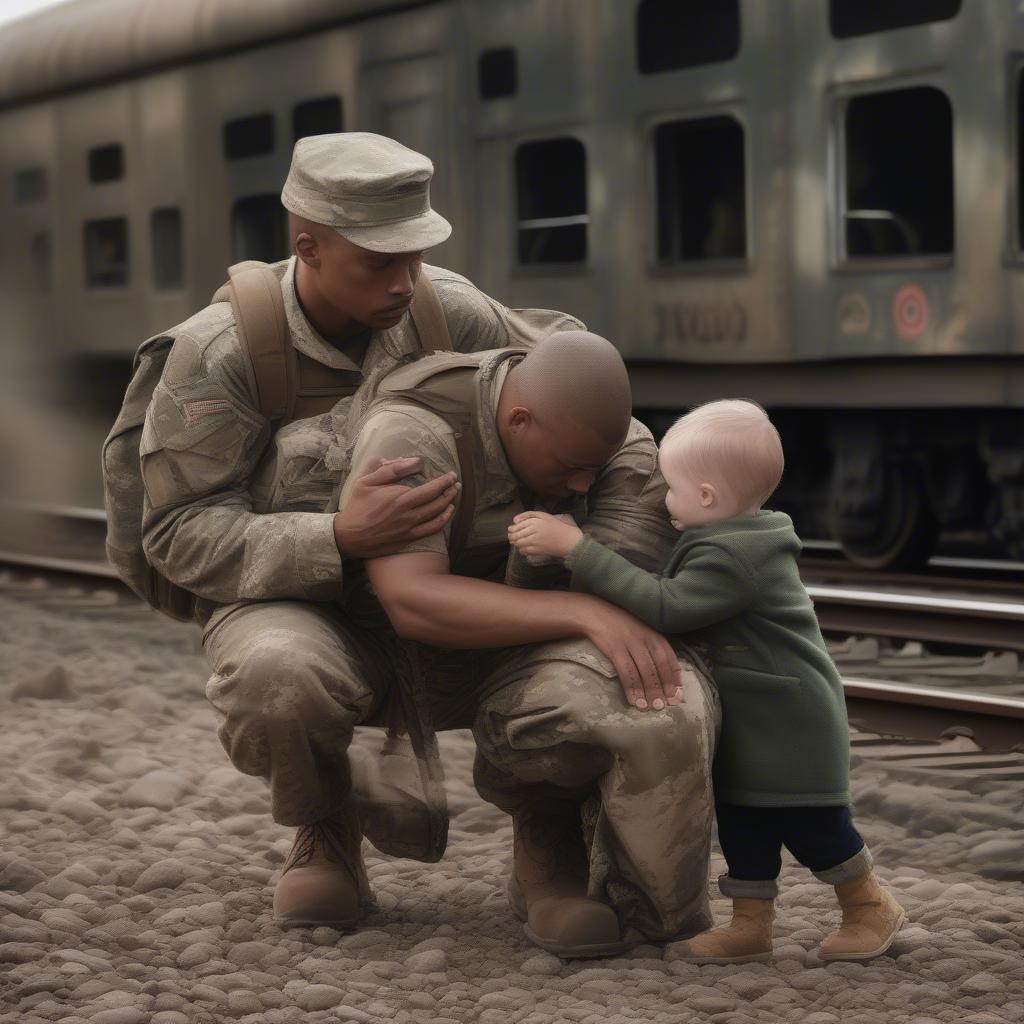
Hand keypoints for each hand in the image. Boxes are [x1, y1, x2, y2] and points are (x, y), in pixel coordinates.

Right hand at [334, 457, 460, 558]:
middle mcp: (408, 514)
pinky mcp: (408, 539)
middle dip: (450, 491)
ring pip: (437, 516)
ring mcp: (410, 528)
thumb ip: (391, 470)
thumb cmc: (357, 506)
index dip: (444, 482)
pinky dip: (443, 521)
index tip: (451, 476)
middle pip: (438, 501)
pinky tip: (447, 514)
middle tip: (456, 484)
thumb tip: (413, 461)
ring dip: (449, 504)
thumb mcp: (367, 481)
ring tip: (454, 496)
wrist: (348, 536)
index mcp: (399, 498)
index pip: (430, 489)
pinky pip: (431, 530)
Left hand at [507, 510, 583, 559]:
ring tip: (517, 542)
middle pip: (516, 534)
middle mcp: (533, 530)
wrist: (568, 540)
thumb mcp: (544, 515)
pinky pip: (524, 551)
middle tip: (511, 537)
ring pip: (519, 543)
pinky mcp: (537, 550)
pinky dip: (521, 550)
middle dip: (512, 536)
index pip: (517, 525)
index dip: (512, 528)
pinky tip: (524, 548)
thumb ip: (528, 515)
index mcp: (535, 521)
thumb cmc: (557, 526)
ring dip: (516, 543)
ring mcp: (535, 541)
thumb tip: (514, 520)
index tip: (511, 530)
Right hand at [578, 596, 684, 711]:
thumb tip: (665, 674)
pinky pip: (626, 671)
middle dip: (665, 688)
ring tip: (652, 708)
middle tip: (667, 706)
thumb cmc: (619, 625)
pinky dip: (632, 688)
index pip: (671, 660)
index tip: (678, 696)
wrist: (594, 613)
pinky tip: (634, 701)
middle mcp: (646, 639)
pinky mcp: (615, 648)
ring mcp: (631, 643)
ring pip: (645, 671)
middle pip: (659, 667)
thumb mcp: (641, 632)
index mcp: (655, 635)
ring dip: (650, 691)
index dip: (676, 679)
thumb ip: (653, 648)